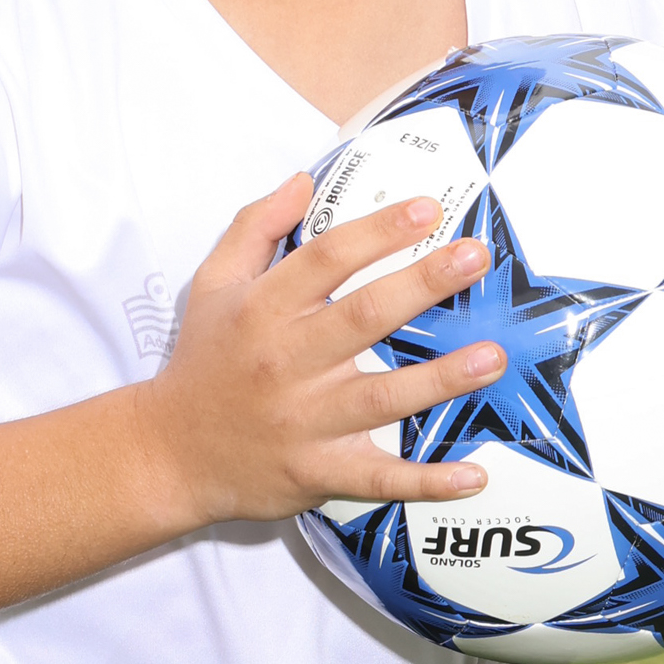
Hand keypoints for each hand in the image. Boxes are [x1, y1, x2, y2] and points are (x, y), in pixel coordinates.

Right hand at [137, 174, 504, 526]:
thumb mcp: (212, 284)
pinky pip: (378, 479)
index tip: (427, 208)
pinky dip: (426, 482)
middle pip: (364, 317)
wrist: (171, 452)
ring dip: (442, 379)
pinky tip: (473, 475)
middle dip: (423, 284)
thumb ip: (254, 227)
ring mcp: (305, 421)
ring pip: (382, 397)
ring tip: (492, 356)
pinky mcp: (318, 471)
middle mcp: (287, 362)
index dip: (378, 230)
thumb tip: (303, 181)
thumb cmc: (204, 361)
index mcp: (263, 310)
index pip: (326, 259)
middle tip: (474, 257)